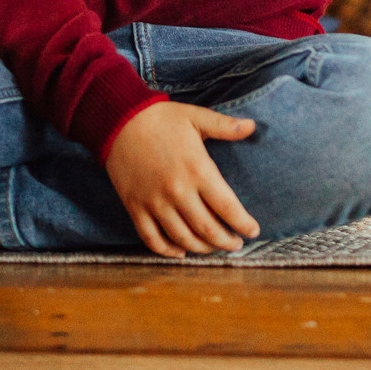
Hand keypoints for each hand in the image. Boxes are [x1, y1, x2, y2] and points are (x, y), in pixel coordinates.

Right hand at [102, 103, 259, 258]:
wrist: (118, 119)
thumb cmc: (161, 118)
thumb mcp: (196, 117)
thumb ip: (225, 126)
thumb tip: (252, 126)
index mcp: (197, 170)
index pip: (227, 207)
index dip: (243, 224)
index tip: (253, 231)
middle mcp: (177, 191)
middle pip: (208, 229)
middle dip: (226, 242)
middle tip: (236, 245)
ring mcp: (154, 202)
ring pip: (183, 238)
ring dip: (202, 249)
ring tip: (213, 248)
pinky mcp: (135, 207)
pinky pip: (152, 238)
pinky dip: (167, 251)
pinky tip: (180, 252)